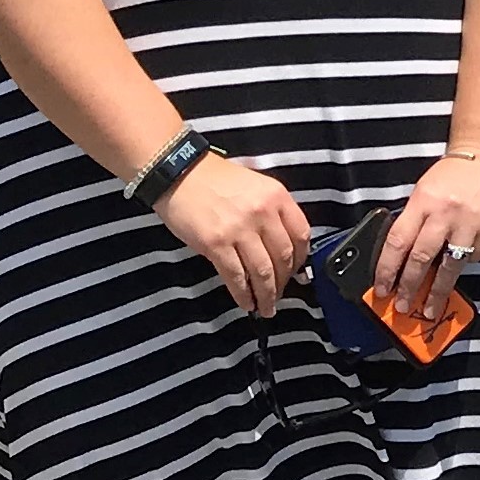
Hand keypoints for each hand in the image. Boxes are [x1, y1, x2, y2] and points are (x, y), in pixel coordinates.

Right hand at [160, 152, 311, 318]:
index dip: (301, 259)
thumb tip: (281, 245)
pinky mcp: (216, 244)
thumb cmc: (215, 179)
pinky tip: (246, 303)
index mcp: (276, 196)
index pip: (301, 235)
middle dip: (284, 282)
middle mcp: (262, 213)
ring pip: (263, 272)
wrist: (179, 172)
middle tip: (280, 294)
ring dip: (267, 295)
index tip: (297, 272)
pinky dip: (243, 294)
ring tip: (266, 307)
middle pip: (284, 257)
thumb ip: (272, 211)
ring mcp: (239, 230)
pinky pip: (236, 276)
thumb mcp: (255, 186)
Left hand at [379, 154, 479, 320]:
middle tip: (403, 305)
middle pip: (421, 258)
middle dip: (409, 286)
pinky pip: (474, 257)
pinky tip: (459, 267)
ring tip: (430, 309)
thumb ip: (413, 221)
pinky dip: (465, 265)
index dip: (387, 269)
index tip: (382, 288)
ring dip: (438, 291)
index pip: (398, 241)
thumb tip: (401, 259)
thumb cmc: (451, 176)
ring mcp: (470, 222)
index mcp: (423, 201)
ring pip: (450, 266)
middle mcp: (445, 213)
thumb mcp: (423, 192)